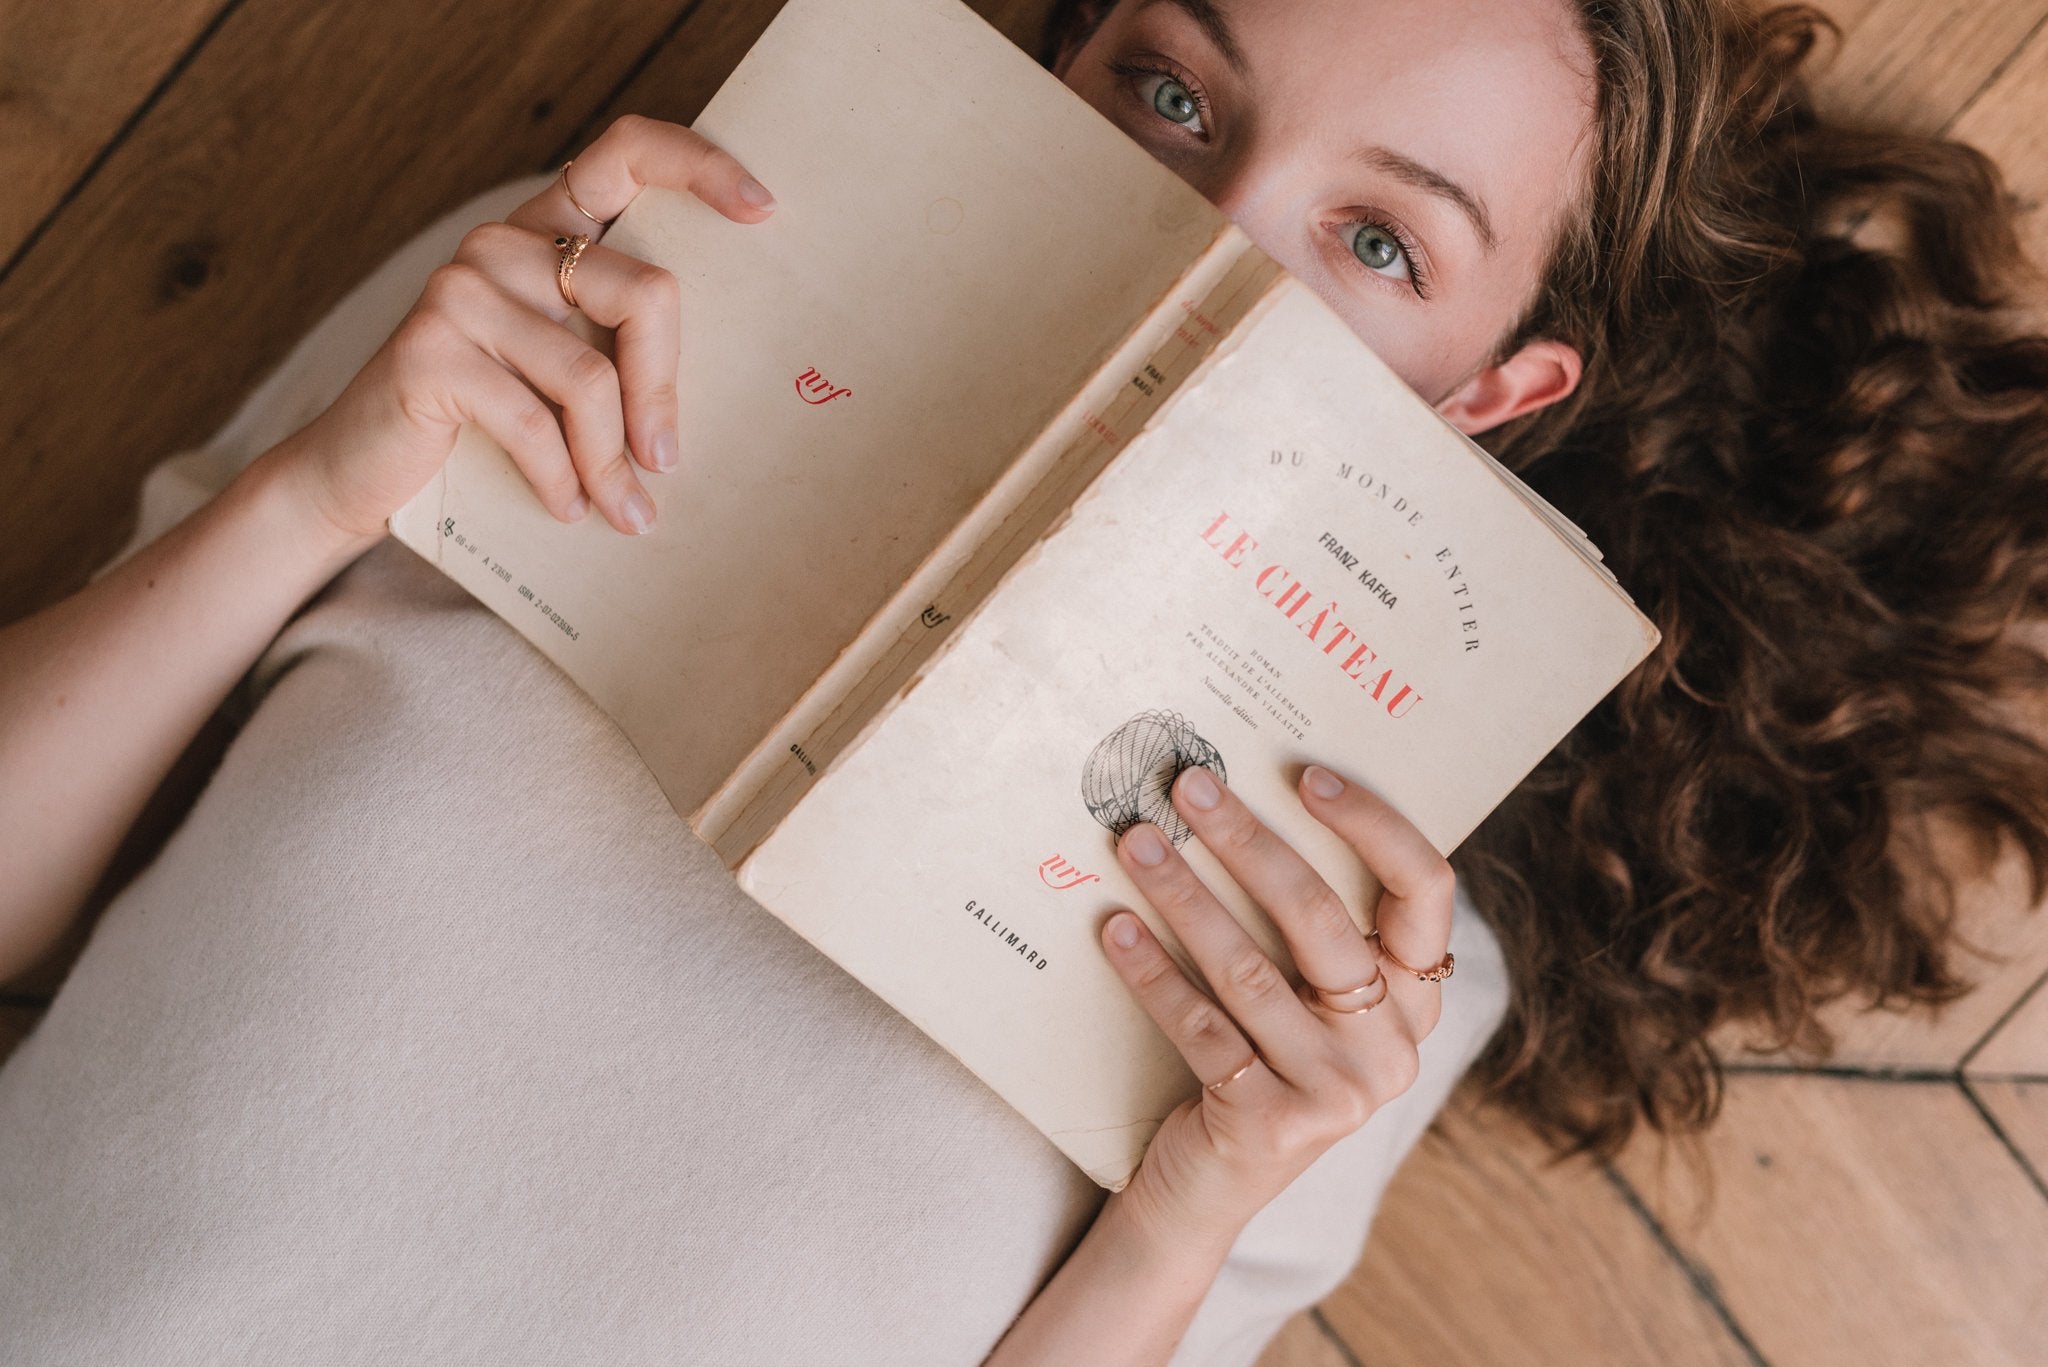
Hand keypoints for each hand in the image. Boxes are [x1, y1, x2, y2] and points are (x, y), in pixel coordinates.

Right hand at [273, 114, 778, 549]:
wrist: (363, 471)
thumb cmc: (485, 424)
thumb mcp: (562, 375)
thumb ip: (618, 348)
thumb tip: (727, 393)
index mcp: (546, 231)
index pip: (626, 153)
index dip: (697, 164)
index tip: (763, 207)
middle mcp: (501, 243)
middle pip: (645, 294)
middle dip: (664, 393)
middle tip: (666, 464)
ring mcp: (459, 289)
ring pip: (591, 378)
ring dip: (613, 462)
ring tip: (626, 512)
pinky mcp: (428, 350)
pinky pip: (532, 421)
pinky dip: (561, 478)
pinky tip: (568, 510)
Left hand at [1098, 761, 1452, 1247]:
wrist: (1209, 1188)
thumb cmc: (1256, 1057)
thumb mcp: (1306, 995)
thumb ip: (1307, 920)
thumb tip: (1238, 794)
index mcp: (1416, 995)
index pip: (1423, 888)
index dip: (1372, 823)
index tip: (1301, 773)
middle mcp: (1394, 1044)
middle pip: (1324, 918)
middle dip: (1249, 842)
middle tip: (1187, 787)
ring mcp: (1338, 1092)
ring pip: (1252, 970)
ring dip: (1185, 896)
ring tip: (1135, 843)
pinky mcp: (1273, 1126)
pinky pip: (1203, 1029)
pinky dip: (1153, 973)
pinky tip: (1115, 929)